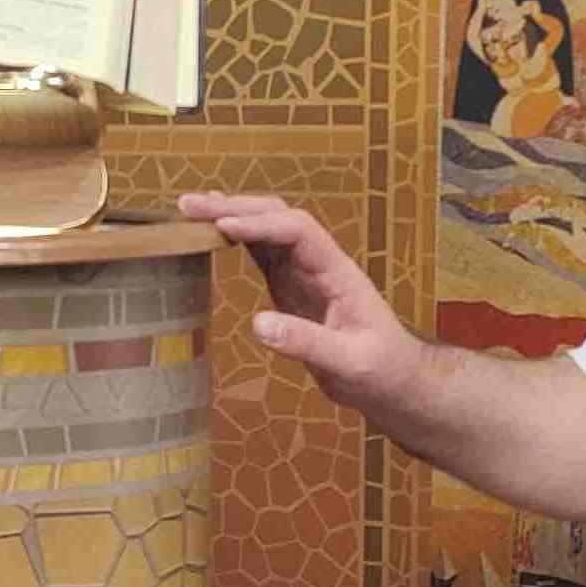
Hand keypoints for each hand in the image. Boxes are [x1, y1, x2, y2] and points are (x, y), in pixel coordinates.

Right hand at [180, 192, 424, 411]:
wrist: (395, 381)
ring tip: (190, 209)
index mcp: (338, 272)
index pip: (298, 231)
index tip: (222, 227)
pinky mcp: (292, 287)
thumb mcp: (349, 364)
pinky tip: (212, 233)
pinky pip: (262, 253)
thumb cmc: (381, 371)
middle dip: (237, 208)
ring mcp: (304, 272)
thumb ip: (307, 343)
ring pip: (267, 230)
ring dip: (232, 215)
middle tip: (190, 205)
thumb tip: (258, 324)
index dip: (260, 225)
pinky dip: (236, 238)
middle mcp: (319, 263)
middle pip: (278, 218)